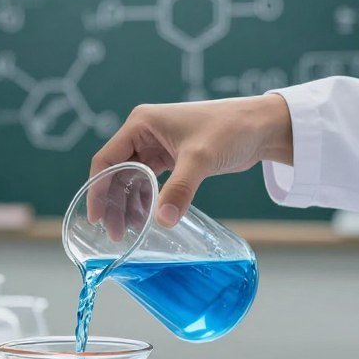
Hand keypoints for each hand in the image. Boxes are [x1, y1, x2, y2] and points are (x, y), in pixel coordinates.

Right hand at [89, 94, 293, 225]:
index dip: (98, 190)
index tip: (96, 218)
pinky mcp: (170, 157)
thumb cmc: (230, 129)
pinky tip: (147, 219)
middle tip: (116, 235)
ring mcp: (156, 145)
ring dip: (129, 206)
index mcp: (141, 124)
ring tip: (131, 233)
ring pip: (131, 180)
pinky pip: (148, 182)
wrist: (262, 126)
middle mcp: (144, 133)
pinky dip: (145, 201)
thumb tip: (163, 221)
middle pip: (116, 173)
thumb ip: (179, 190)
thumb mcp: (200, 159)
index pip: (106, 159)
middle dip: (114, 204)